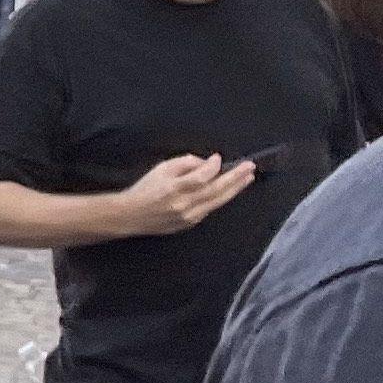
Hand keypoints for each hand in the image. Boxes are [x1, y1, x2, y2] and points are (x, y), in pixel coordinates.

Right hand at [115, 151, 258, 235]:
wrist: (132, 215)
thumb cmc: (146, 189)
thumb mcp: (162, 168)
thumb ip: (185, 163)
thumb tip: (208, 164)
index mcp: (174, 188)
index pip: (201, 177)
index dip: (213, 167)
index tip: (218, 158)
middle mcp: (184, 204)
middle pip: (216, 190)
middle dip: (235, 178)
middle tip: (249, 168)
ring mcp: (189, 216)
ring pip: (218, 201)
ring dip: (234, 189)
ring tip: (247, 178)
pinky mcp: (191, 223)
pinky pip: (210, 209)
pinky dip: (220, 198)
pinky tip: (228, 190)